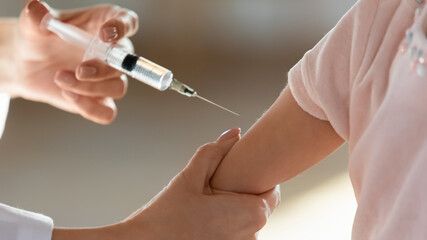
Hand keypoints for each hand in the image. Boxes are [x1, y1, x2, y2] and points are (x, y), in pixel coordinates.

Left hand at [15, 0, 138, 123]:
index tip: (105, 34)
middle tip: (79, 71)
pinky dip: (90, 108)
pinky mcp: (100, 100)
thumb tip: (37, 9)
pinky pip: (107, 112)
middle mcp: (113, 52)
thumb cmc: (39, 38)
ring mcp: (109, 78)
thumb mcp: (33, 24)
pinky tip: (69, 96)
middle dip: (103, 69)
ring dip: (91, 87)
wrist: (28, 64)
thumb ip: (36, 16)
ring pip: (118, 88)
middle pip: (125, 62)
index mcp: (105, 24)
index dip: (122, 28)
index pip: (127, 22)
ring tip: (61, 79)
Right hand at [124, 128, 280, 239]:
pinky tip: (206, 221)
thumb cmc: (167, 216)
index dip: (257, 177)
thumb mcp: (191, 176)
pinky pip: (237, 234)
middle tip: (216, 188)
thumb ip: (216, 151)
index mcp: (251, 213)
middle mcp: (252, 235)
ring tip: (208, 206)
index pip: (272, 189)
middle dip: (243, 193)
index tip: (240, 173)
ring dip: (235, 211)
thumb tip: (235, 133)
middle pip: (259, 205)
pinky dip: (227, 226)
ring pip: (247, 221)